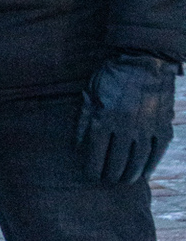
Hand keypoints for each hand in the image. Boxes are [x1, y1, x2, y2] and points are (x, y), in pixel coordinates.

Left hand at [77, 52, 176, 184]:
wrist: (143, 60)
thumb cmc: (111, 77)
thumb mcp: (90, 95)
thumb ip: (82, 122)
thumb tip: (77, 149)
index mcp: (103, 119)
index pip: (96, 156)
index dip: (92, 170)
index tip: (91, 176)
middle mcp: (125, 127)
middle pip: (116, 163)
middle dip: (110, 175)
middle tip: (107, 180)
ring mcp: (146, 128)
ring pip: (137, 162)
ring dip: (129, 175)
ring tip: (123, 180)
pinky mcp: (163, 126)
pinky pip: (156, 153)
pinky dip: (150, 166)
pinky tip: (144, 173)